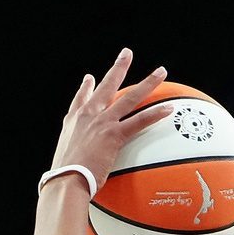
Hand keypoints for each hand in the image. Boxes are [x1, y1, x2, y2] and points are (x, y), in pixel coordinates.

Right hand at [48, 49, 174, 189]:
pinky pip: (140, 121)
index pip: (80, 99)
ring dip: (148, 83)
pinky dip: (155, 115)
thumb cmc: (64, 178)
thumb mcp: (64, 160)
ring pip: (130, 98)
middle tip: (127, 54)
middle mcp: (88, 116)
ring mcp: (102, 123)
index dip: (86, 87)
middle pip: (106, 86)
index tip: (89, 78)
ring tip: (161, 72)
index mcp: (73, 121)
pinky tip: (169, 109)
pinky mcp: (114, 135)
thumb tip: (74, 172)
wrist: (65, 180)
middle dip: (118, 68)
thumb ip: (73, 157)